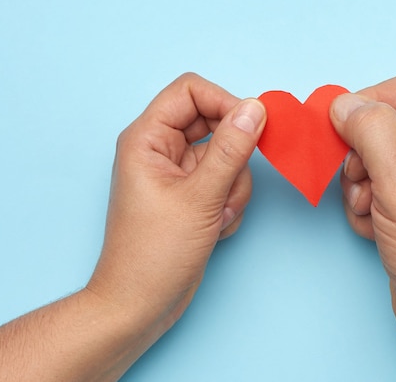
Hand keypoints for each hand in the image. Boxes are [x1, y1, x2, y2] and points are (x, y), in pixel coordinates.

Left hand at [87, 72, 265, 329]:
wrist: (140, 305)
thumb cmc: (155, 253)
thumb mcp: (200, 197)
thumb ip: (231, 149)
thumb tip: (255, 108)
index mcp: (147, 138)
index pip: (191, 91)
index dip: (224, 101)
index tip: (252, 126)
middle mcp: (161, 148)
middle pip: (213, 122)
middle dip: (233, 155)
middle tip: (233, 181)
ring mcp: (178, 172)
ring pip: (225, 154)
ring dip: (233, 185)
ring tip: (218, 215)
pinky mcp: (192, 194)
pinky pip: (225, 179)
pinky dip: (230, 201)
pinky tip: (216, 227)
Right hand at [330, 71, 395, 380]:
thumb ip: (373, 133)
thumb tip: (346, 103)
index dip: (373, 101)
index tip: (340, 125)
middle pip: (390, 122)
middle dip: (363, 151)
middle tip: (357, 177)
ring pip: (378, 156)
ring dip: (360, 182)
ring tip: (368, 209)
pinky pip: (378, 185)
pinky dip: (365, 203)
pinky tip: (373, 228)